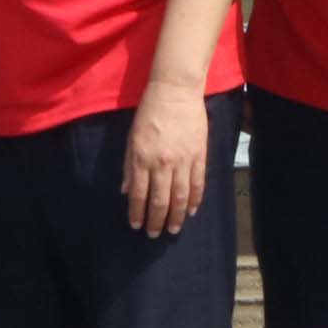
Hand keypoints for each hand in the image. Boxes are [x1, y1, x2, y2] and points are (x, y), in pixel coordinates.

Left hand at [123, 80, 208, 236]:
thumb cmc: (149, 114)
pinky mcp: (200, 155)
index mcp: (142, 158)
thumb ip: (129, 166)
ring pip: (181, 196)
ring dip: (177, 216)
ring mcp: (183, 160)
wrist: (176, 94)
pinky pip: (198, 183)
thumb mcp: (131, 138)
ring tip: (173, 229)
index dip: (137, 213)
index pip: (139, 194)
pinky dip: (196, 199)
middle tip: (154, 234)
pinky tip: (192, 210)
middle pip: (160, 200)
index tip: (136, 226)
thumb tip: (126, 191)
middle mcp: (163, 163)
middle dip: (156, 220)